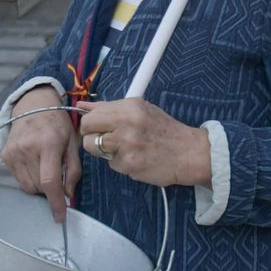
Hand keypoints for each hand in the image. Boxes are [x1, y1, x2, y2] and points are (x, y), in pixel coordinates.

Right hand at [0, 85, 80, 222]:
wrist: (33, 106)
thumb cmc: (57, 125)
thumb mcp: (72, 143)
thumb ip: (73, 170)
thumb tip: (68, 194)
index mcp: (48, 144)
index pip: (50, 181)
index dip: (55, 202)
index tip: (60, 217)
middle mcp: (27, 149)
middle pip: (38, 187)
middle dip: (50, 189)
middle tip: (57, 174)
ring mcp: (13, 153)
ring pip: (27, 186)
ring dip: (38, 185)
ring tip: (45, 166)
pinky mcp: (4, 155)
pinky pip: (17, 178)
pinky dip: (28, 177)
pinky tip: (33, 162)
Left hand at [76, 98, 211, 188]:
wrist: (188, 152)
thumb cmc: (165, 130)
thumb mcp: (142, 110)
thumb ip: (111, 108)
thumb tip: (82, 105)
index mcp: (130, 107)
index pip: (92, 113)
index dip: (91, 122)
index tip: (96, 127)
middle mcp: (127, 123)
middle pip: (86, 129)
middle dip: (90, 136)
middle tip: (105, 140)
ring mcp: (127, 145)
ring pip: (93, 148)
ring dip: (104, 151)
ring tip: (124, 149)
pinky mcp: (129, 164)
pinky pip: (111, 164)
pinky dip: (120, 163)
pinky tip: (136, 158)